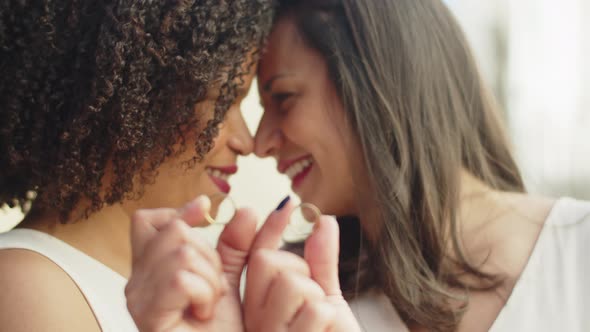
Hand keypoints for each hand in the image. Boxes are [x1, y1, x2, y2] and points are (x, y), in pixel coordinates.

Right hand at [125, 196, 257, 331]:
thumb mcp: (229, 281)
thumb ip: (236, 246)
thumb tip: (247, 210)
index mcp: (151, 270)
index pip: (148, 221)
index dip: (178, 211)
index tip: (203, 209)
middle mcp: (136, 282)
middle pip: (172, 230)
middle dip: (208, 255)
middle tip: (213, 289)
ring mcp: (138, 299)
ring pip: (182, 252)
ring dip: (210, 279)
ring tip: (208, 305)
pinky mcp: (147, 315)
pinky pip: (182, 279)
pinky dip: (204, 294)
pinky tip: (202, 315)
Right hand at [243, 200, 361, 331]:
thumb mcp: (325, 297)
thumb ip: (320, 261)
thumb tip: (323, 220)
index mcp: (257, 306)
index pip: (254, 257)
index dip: (268, 228)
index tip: (286, 204)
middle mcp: (253, 321)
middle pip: (267, 261)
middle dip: (300, 270)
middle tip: (312, 299)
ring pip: (291, 283)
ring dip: (316, 299)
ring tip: (319, 323)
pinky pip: (316, 311)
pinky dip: (330, 320)